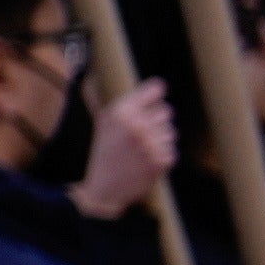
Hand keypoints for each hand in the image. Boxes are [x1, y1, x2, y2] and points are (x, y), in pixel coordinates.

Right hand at [70, 73, 179, 217]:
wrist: (104, 190)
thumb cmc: (102, 154)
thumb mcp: (100, 124)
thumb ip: (100, 99)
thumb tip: (91, 74)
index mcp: (122, 112)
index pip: (156, 88)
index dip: (155, 92)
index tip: (154, 95)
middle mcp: (138, 125)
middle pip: (166, 110)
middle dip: (156, 119)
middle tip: (141, 131)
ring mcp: (152, 144)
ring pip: (171, 130)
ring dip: (160, 138)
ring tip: (142, 148)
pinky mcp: (163, 160)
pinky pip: (173, 148)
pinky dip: (162, 154)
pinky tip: (146, 160)